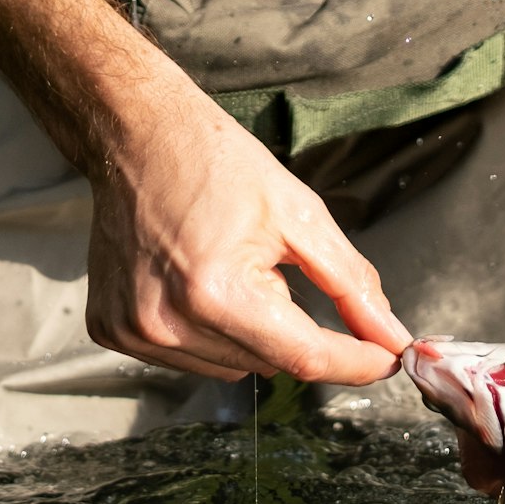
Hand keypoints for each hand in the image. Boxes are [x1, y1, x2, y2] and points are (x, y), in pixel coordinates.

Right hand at [86, 67, 412, 385]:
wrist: (137, 136)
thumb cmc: (216, 162)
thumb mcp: (299, 213)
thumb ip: (350, 283)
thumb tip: (390, 337)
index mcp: (217, 292)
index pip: (306, 357)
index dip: (356, 361)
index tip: (389, 358)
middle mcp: (170, 324)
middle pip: (270, 364)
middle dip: (290, 326)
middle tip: (273, 266)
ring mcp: (136, 333)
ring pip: (231, 367)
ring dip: (249, 334)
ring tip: (228, 267)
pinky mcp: (114, 332)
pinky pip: (190, 358)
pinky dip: (209, 331)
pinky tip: (196, 282)